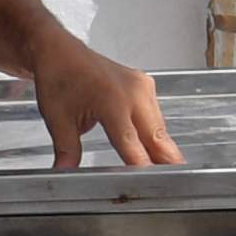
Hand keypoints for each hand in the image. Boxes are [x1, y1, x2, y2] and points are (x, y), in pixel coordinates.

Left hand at [30, 47, 179, 172]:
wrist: (59, 51)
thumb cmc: (58, 78)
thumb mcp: (57, 119)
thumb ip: (66, 150)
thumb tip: (65, 174)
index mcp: (111, 101)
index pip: (132, 144)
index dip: (143, 167)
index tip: (152, 184)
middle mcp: (132, 92)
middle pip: (156, 136)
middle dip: (166, 161)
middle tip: (178, 182)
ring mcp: (142, 86)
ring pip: (159, 127)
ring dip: (162, 148)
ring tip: (166, 171)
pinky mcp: (145, 85)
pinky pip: (156, 115)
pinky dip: (155, 133)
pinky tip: (155, 148)